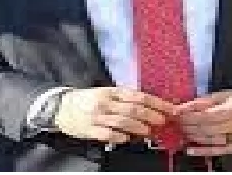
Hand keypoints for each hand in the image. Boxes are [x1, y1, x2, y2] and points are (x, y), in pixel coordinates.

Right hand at [54, 87, 175, 143]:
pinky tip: (126, 139)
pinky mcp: (89, 129)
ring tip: (148, 132)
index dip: (157, 103)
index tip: (169, 109)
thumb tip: (150, 108)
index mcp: (113, 92)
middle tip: (163, 121)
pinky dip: (118, 136)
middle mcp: (106, 102)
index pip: (140, 96)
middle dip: (151, 116)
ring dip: (138, 128)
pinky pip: (106, 134)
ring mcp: (97, 116)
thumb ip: (126, 100)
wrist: (62, 107)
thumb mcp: (108, 94)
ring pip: (122, 121)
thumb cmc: (89, 100)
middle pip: (133, 109)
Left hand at [174, 88, 231, 156]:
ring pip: (212, 140)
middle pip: (209, 128)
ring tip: (181, 130)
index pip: (210, 115)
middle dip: (190, 125)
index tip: (178, 112)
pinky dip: (204, 150)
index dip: (191, 115)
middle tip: (177, 121)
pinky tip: (191, 148)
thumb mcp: (230, 93)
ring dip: (194, 136)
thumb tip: (188, 105)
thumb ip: (209, 101)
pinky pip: (220, 150)